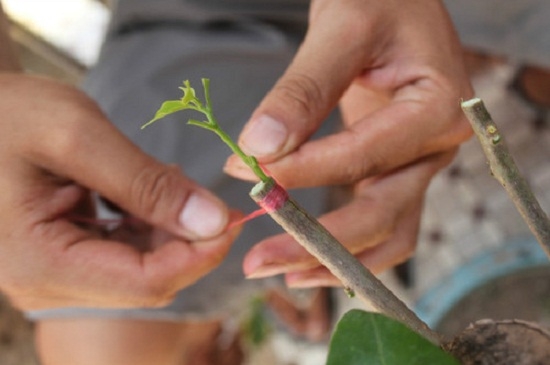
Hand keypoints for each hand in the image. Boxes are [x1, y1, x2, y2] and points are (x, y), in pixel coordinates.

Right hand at [0, 74, 238, 309]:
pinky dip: (148, 225)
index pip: (148, 282)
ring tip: (165, 179)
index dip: (202, 254)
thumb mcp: (78, 136)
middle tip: (200, 188)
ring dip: (169, 228)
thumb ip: (147, 183)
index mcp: (41, 262)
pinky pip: (125, 256)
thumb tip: (214, 221)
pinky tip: (146, 190)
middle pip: (149, 279)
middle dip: (188, 237)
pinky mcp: (65, 261)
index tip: (234, 215)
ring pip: (142, 268)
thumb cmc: (7, 115)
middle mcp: (46, 284)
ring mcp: (54, 277)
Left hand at [225, 0, 472, 284]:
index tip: (250, 176)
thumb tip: (260, 146)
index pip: (363, 156)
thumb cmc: (378, 0)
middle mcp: (435, 147)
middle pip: (381, 215)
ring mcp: (417, 165)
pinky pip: (378, 223)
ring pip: (385, 234)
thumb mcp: (341, 29)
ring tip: (277, 269)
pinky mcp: (395, 171)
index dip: (304, 173)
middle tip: (258, 259)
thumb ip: (302, 90)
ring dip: (332, 260)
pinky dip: (345, 247)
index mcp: (437, 109)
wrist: (393, 0)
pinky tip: (304, 256)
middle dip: (317, 244)